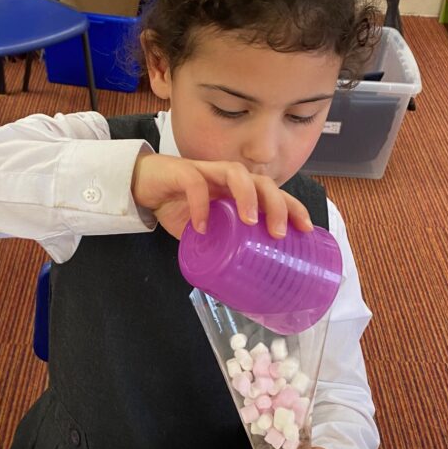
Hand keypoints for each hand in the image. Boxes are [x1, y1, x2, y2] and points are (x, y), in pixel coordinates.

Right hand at [131, 153, 312, 240]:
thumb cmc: (177, 205)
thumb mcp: (204, 230)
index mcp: (236, 191)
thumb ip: (219, 243)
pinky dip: (201, 205)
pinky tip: (202, 226)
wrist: (141, 186)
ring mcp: (205, 172)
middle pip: (262, 181)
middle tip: (279, 233)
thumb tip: (237, 276)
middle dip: (277, 204)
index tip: (306, 228)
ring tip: (251, 222)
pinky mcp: (181, 172)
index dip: (292, 207)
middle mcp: (226, 178)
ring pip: (236, 173)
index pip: (272, 193)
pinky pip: (195, 184)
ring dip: (248, 196)